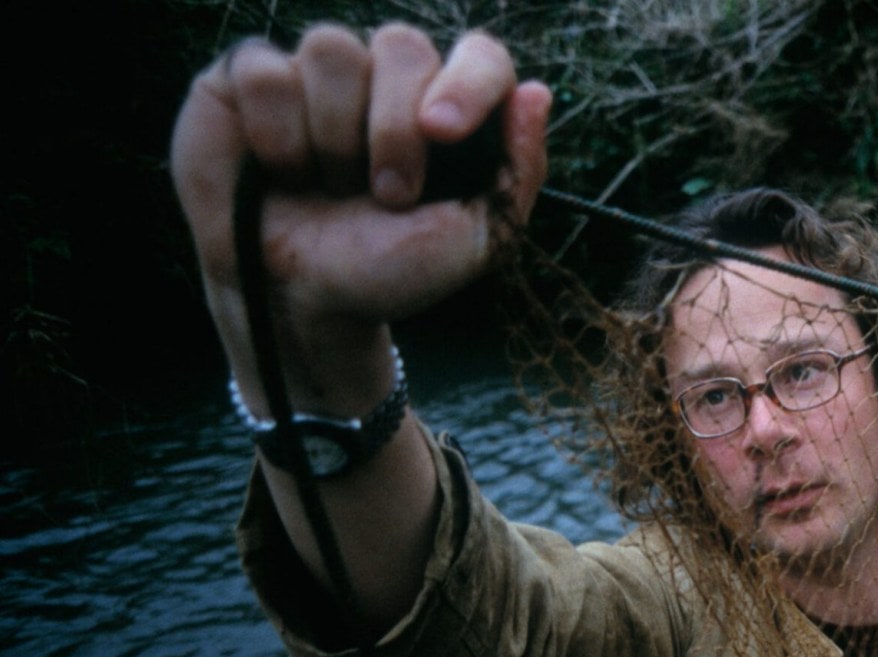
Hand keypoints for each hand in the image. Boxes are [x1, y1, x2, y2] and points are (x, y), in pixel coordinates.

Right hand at [171, 24, 549, 416]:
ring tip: (329, 189)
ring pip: (331, 48)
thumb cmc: (389, 271)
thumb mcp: (474, 242)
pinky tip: (280, 171)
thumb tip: (538, 95)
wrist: (301, 302)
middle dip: (394, 130)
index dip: (466, 82)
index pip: (479, 56)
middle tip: (387, 196)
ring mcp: (318, 74)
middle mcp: (386, 79)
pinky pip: (264, 69)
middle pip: (401, 45)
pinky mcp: (250, 80)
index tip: (443, 132)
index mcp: (448, 109)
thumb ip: (516, 171)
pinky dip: (275, 131)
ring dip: (334, 137)